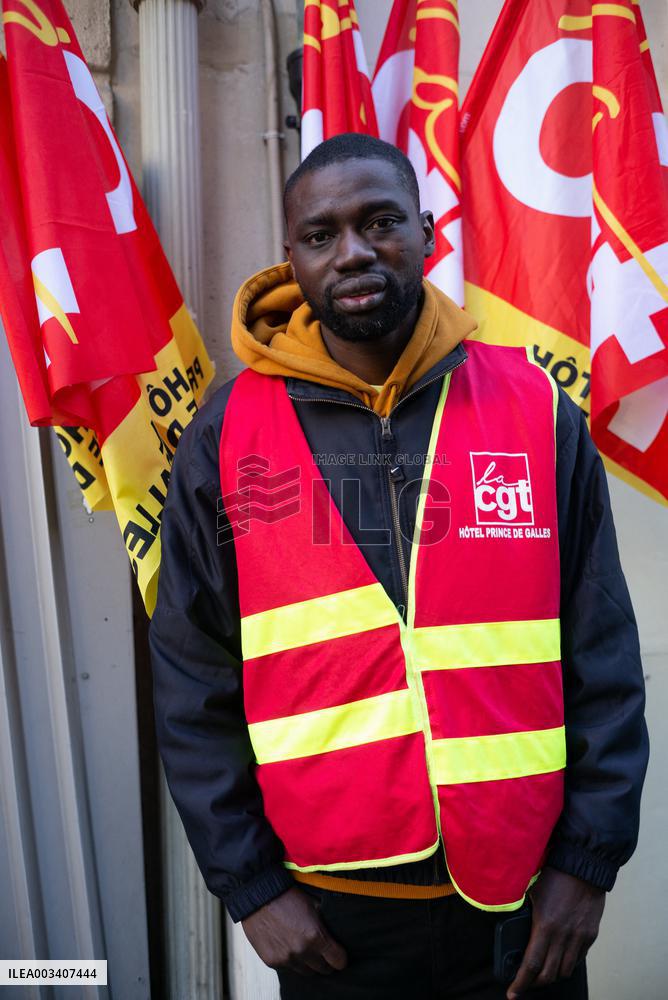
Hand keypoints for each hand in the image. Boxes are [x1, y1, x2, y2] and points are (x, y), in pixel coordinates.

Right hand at [241, 886, 347, 975]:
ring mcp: (286, 958)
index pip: (338, 961)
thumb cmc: (288, 895)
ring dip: (308, 963)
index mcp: (315, 936)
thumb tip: (337, 934)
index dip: (340, 958)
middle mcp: (301, 951)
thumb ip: (325, 923)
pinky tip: (289, 946)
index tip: (338, 954)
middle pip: (323, 969)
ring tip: (305, 949)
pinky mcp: (272, 961)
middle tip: (323, 953)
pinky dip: (292, 961)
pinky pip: (289, 968)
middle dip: (325, 961)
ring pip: (306, 972)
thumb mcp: (314, 904)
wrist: (259, 895)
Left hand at [507, 867, 604, 997]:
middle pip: (548, 974)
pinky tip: (559, 959)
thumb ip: (525, 913)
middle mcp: (564, 936)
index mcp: (545, 926)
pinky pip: (578, 959)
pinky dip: (566, 964)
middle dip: (534, 984)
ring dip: (551, 976)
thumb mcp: (532, 893)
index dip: (520, 983)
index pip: (531, 965)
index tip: (512, 993)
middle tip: (524, 983)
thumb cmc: (555, 874)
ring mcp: (579, 937)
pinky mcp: (590, 935)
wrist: (584, 865)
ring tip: (541, 973)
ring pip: (565, 971)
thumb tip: (514, 928)